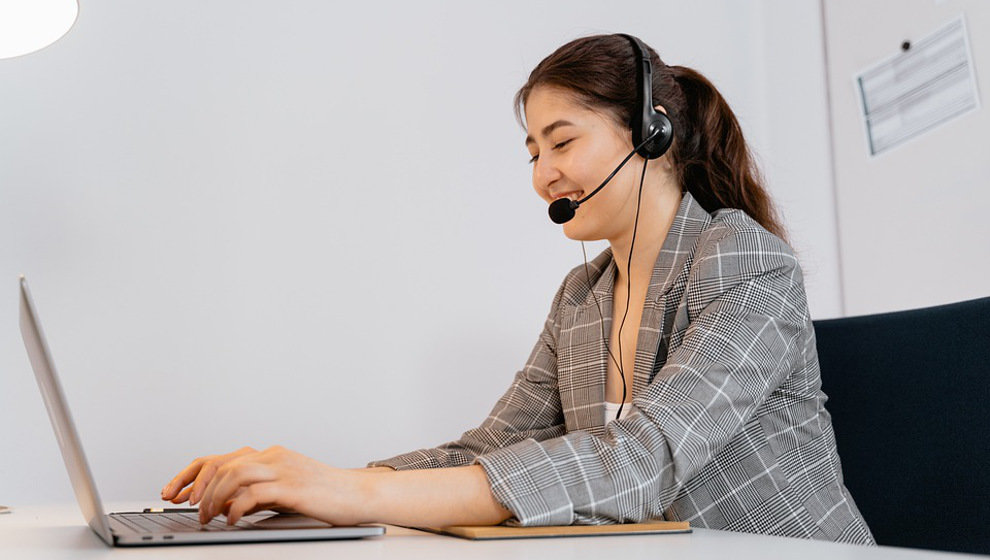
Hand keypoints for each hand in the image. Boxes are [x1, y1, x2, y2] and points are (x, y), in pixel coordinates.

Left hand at [161, 445, 368, 525]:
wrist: (357, 494)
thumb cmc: (323, 494)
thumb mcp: (284, 490)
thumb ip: (256, 492)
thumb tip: (224, 505)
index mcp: (271, 455)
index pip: (221, 458)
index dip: (192, 475)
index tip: (175, 494)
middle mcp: (274, 457)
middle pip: (222, 464)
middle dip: (198, 488)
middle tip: (191, 510)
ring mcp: (284, 470)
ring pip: (234, 474)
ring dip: (214, 498)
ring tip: (209, 517)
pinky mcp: (293, 487)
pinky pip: (254, 493)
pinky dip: (236, 507)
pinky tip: (232, 519)